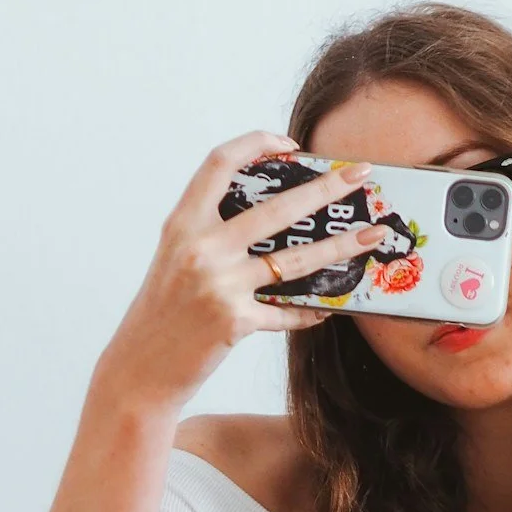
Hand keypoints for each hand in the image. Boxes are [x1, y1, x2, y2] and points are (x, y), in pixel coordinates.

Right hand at [102, 132, 382, 401]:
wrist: (139, 369)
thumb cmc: (160, 315)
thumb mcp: (174, 260)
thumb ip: (209, 233)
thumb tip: (268, 218)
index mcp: (183, 224)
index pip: (219, 163)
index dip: (256, 143)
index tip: (290, 143)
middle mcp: (202, 248)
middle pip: (278, 207)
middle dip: (327, 187)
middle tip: (361, 174)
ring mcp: (220, 285)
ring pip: (297, 259)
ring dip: (342, 246)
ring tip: (372, 235)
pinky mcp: (235, 321)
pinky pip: (288, 311)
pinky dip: (311, 310)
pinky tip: (329, 307)